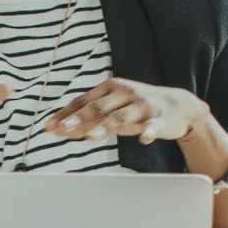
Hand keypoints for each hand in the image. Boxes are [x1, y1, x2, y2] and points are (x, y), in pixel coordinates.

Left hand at [42, 78, 210, 146]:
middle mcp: (124, 93)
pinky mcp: (160, 117)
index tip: (48, 128)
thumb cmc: (137, 109)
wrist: (179, 107)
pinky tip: (144, 139)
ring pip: (121, 116)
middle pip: (97, 107)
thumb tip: (59, 130)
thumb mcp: (111, 111)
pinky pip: (153, 125)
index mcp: (109, 88)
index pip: (82, 101)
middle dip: (78, 118)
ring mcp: (142, 104)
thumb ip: (87, 120)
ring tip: (91, 137)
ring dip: (105, 126)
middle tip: (62, 129)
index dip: (64, 115)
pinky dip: (148, 132)